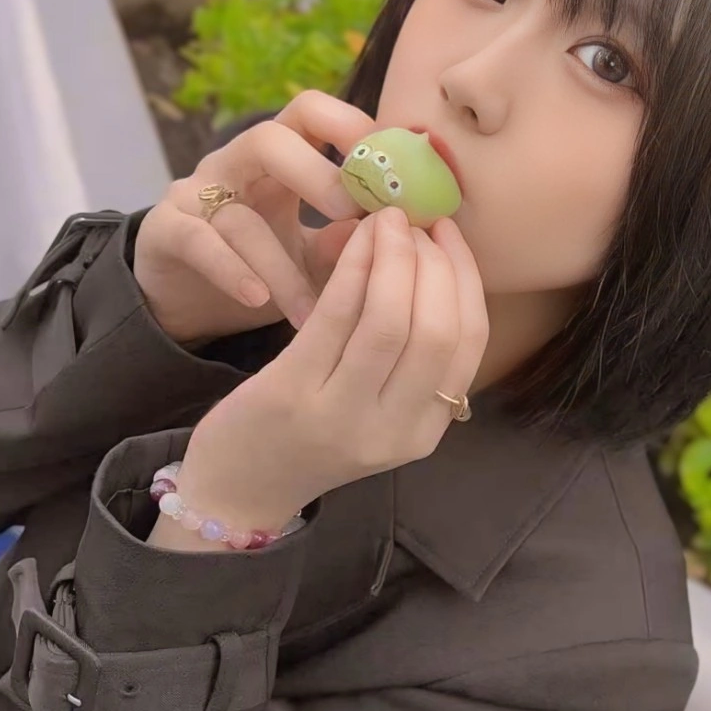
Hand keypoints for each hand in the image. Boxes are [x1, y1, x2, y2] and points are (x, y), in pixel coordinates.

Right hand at [133, 90, 375, 345]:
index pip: (311, 113)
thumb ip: (344, 243)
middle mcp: (235, 165)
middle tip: (353, 212)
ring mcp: (195, 195)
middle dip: (315, 172)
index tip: (391, 167)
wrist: (188, 302)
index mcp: (279, 159)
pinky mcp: (166, 231)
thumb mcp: (311, 256)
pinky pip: (198, 243)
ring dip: (282, 268)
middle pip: (269, 138)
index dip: (350, 126)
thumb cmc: (262, 267)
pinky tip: (257, 298)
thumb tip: (388, 231)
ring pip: (240, 216)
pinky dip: (230, 271)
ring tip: (315, 313)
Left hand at [180, 208, 488, 529]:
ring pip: (390, 321)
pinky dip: (351, 269)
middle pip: (439, 330)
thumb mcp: (376, 411)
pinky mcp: (293, 395)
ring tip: (385, 221)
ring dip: (394, 258)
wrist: (240, 489)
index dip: (466, 277)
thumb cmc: (311, 436)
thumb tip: (435, 263)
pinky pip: (336, 317)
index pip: (470, 344)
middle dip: (434, 263)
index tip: (448, 233)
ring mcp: (342, 417)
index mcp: (424, 432)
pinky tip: (352, 239)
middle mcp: (391, 431)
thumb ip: (410, 359)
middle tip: (415, 222)